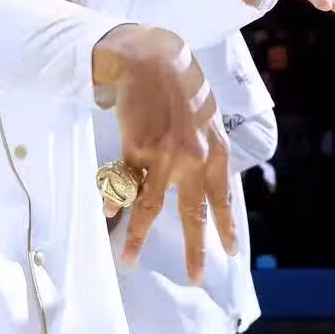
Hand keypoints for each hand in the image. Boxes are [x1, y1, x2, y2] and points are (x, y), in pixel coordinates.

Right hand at [93, 25, 234, 282]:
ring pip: (149, 205)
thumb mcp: (205, 113)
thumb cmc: (180, 81)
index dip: (224, 226)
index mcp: (215, 149)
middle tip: (196, 275)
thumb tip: (199, 174)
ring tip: (129, 257)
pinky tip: (108, 214)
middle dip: (195, 247)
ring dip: (137, 234)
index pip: (222, 197)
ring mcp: (163, 155)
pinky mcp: (135, 148)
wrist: (150, 58)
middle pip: (190, 212)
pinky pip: (123, 182)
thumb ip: (205, 144)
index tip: (227, 252)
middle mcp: (193, 158)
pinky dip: (114, 200)